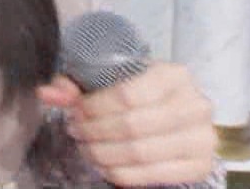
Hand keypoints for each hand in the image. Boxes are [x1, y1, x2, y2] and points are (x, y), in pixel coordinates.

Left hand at [39, 62, 216, 185]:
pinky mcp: (200, 165)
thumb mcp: (109, 80)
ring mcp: (202, 137)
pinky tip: (105, 165)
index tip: (75, 111)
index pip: (127, 94)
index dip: (94, 107)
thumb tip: (46, 93)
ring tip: (86, 148)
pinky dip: (122, 173)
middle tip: (76, 131)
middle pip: (132, 125)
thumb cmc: (137, 93)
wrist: (173, 114)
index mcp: (174, 75)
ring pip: (141, 152)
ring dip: (103, 153)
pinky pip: (153, 175)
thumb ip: (76, 84)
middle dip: (94, 131)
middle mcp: (195, 104)